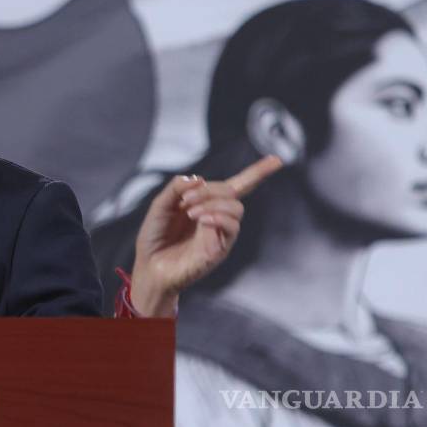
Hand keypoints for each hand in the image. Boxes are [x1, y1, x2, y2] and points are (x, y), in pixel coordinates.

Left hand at [129, 155, 282, 316]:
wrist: (149, 267)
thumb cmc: (154, 237)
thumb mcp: (160, 206)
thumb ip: (176, 188)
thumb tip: (197, 177)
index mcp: (206, 203)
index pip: (238, 185)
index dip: (258, 172)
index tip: (276, 160)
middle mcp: (218, 217)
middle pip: (232, 192)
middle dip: (209, 190)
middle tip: (185, 201)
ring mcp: (221, 234)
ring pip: (236, 208)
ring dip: (213, 203)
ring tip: (190, 213)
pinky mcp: (220, 249)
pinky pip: (231, 227)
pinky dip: (217, 217)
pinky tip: (200, 220)